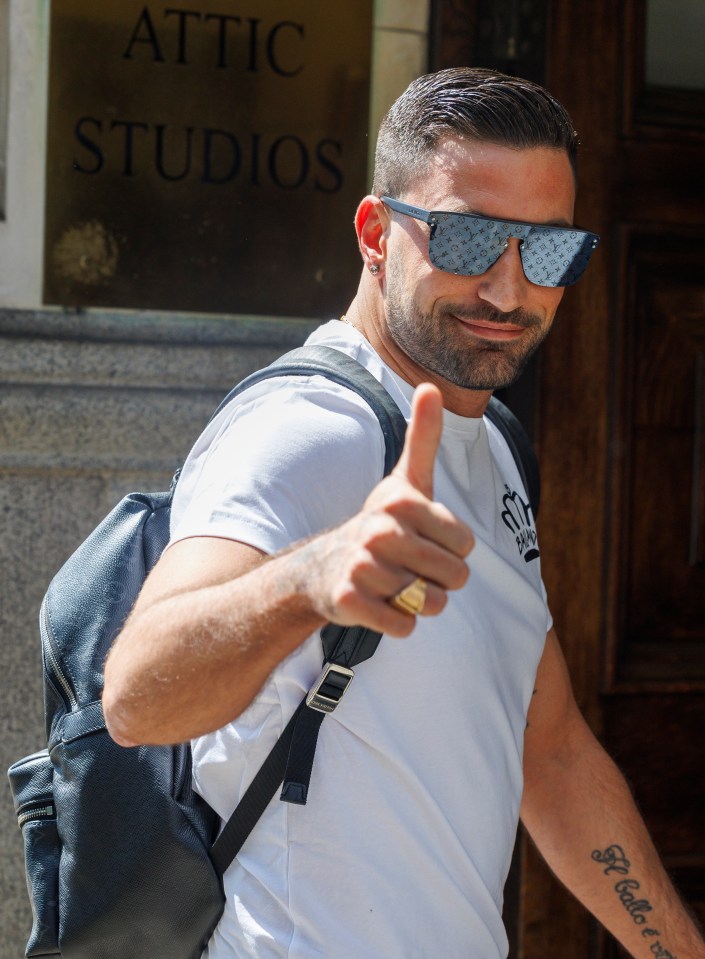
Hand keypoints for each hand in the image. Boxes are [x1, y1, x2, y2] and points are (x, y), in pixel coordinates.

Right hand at [306, 383, 474, 635]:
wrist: (323, 568)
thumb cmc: (379, 524)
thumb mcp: (405, 481)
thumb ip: (423, 437)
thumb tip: (430, 384)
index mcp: (401, 502)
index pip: (465, 545)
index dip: (452, 551)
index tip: (424, 541)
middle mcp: (379, 531)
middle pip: (453, 577)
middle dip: (440, 581)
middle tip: (411, 569)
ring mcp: (361, 567)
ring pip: (429, 604)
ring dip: (418, 603)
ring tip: (395, 586)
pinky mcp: (348, 601)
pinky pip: (402, 626)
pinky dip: (399, 624)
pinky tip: (380, 605)